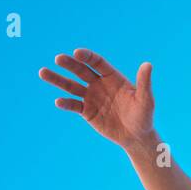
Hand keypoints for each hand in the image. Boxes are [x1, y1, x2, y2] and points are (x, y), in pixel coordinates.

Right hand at [39, 48, 153, 149]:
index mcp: (112, 77)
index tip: (77, 52)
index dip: (87, 57)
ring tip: (43, 72)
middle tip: (58, 58)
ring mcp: (91, 97)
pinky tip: (59, 101)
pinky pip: (74, 105)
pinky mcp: (86, 111)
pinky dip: (66, 103)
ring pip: (72, 86)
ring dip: (58, 80)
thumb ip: (144, 83)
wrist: (136, 137)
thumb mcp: (146, 100)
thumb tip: (148, 64)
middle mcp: (99, 84)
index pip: (97, 62)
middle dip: (70, 64)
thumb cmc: (143, 117)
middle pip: (81, 71)